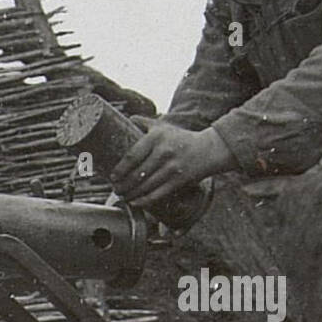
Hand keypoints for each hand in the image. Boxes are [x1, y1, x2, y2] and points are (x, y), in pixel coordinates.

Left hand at [111, 122, 235, 207]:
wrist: (209, 149)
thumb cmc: (181, 138)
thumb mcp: (163, 127)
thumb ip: (145, 123)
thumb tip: (129, 118)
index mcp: (156, 137)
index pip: (132, 156)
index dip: (120, 169)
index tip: (112, 176)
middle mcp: (163, 152)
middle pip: (137, 173)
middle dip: (123, 184)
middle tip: (115, 189)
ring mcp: (172, 168)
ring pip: (146, 185)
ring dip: (132, 194)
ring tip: (123, 196)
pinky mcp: (179, 180)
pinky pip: (158, 194)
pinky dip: (145, 200)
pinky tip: (136, 202)